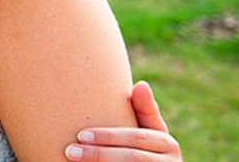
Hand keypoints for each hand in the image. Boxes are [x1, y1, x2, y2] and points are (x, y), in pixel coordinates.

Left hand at [64, 81, 181, 160]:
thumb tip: (140, 84)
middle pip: (131, 158)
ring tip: (72, 161)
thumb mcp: (149, 130)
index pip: (137, 138)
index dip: (108, 137)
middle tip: (70, 150)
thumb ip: (144, 110)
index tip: (81, 135)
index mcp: (168, 144)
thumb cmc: (146, 146)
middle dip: (98, 154)